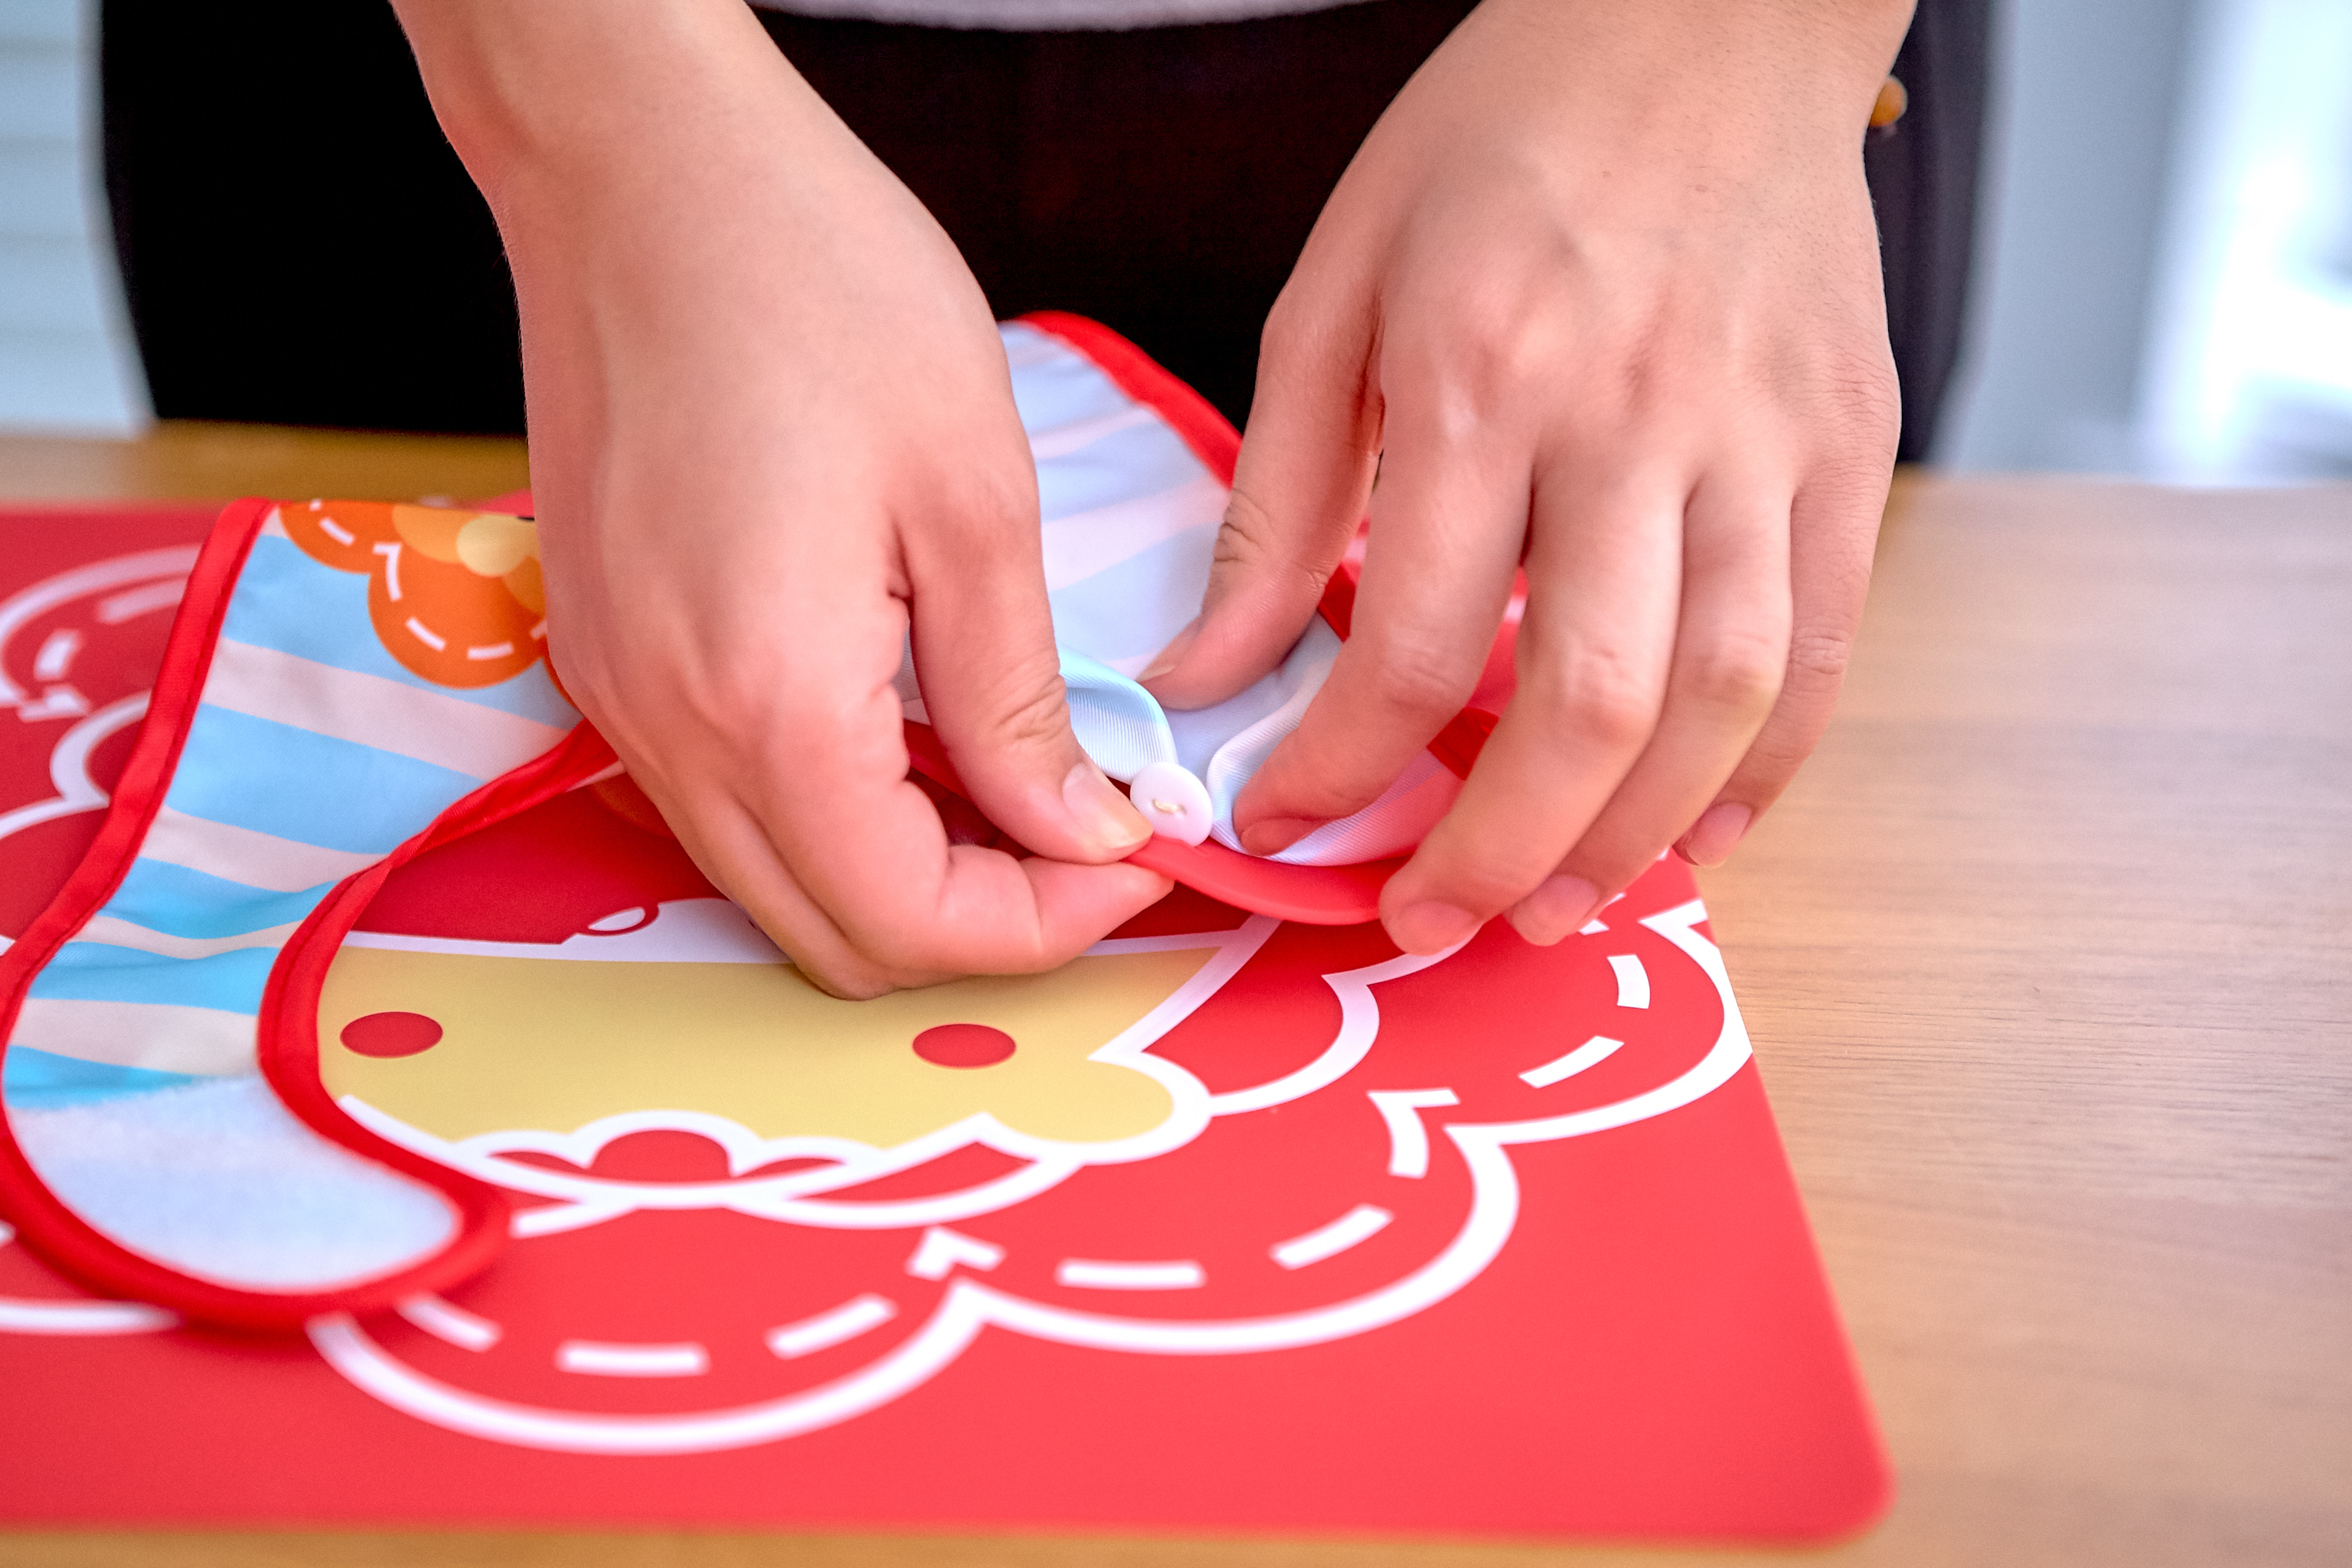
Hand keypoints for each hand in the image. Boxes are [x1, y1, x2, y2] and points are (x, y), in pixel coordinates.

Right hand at [396, 0, 1168, 995]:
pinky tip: (909, 734)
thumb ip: (1019, 701)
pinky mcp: (606, 659)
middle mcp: (667, 733)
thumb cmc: (816, 287)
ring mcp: (619, 701)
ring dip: (903, 877)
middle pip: (833, 942)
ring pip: (773, 886)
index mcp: (769, 702)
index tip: (1138, 855)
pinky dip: (829, 816)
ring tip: (1016, 788)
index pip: (912, 923)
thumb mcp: (972, 497)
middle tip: (1090, 838)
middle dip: (980, 926)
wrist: (637, 169)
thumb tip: (1081, 831)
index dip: (1045, 928)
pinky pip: (723, 807)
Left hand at [1144, 0, 1909, 953]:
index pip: (1406, 643)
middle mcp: (1635, 416)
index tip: (1281, 821)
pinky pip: (1823, 652)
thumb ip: (1278, 498)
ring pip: (1721, 700)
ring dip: (1632, 840)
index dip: (1336, 771)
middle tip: (1424, 920)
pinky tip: (1691, 832)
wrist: (1704, 15)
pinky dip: (1763, 770)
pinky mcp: (1851, 447)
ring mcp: (1764, 438)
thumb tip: (1205, 676)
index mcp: (1481, 371)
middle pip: (1585, 704)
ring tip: (1551, 903)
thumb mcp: (1339, 286)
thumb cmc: (1502, 140)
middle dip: (1494, 851)